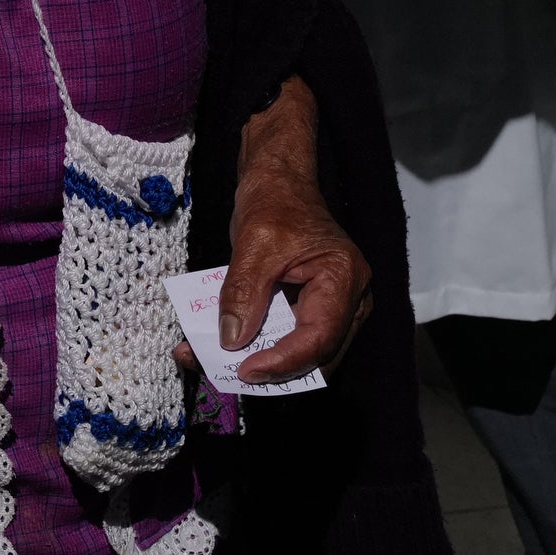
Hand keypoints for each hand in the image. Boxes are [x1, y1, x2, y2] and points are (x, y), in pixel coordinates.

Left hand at [172, 78, 372, 385]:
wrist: (280, 180)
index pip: (320, 339)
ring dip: (257, 363)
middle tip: (220, 374)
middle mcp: (348, 301)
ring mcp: (332, 308)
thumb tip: (232, 341)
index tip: (245, 371)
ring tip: (207, 361)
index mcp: (343, 280)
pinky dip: (255, 346)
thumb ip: (244, 292)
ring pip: (300, 355)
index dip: (283, 362)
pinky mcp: (311, 310)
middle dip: (268, 372)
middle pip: (314, 357)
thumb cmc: (276, 201)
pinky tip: (216, 345)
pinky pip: (287, 339)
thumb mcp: (254, 242)